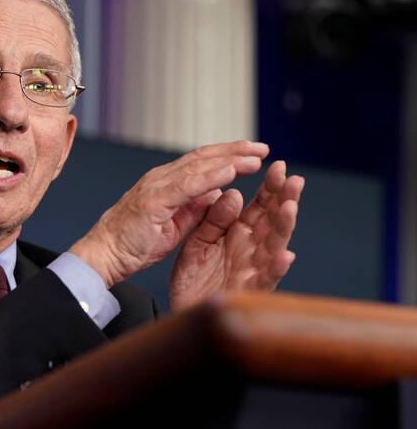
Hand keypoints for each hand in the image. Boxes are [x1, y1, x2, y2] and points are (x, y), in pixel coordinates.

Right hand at [69, 141, 269, 287]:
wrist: (103, 255)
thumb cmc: (132, 244)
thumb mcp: (172, 225)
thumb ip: (193, 208)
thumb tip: (217, 194)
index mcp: (166, 184)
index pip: (201, 164)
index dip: (228, 157)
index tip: (252, 155)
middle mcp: (161, 178)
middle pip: (203, 157)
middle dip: (234, 151)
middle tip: (262, 148)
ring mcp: (156, 187)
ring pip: (198, 166)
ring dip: (229, 160)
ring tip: (255, 157)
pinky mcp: (154, 201)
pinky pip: (187, 185)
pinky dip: (210, 177)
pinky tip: (231, 172)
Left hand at [168, 160, 304, 310]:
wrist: (183, 311)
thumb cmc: (194, 279)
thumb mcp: (199, 243)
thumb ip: (214, 221)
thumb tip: (233, 193)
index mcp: (239, 234)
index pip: (259, 206)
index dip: (269, 187)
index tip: (277, 164)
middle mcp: (252, 250)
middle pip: (273, 221)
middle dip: (285, 200)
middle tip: (294, 179)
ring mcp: (253, 270)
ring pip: (274, 246)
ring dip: (284, 228)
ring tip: (289, 208)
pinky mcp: (248, 292)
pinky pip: (265, 280)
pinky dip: (275, 268)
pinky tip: (283, 256)